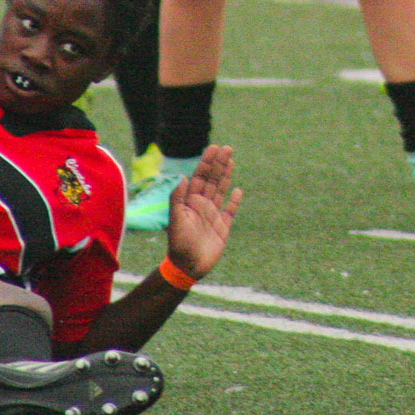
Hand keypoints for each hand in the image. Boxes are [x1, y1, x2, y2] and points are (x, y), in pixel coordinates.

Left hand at [165, 145, 242, 279]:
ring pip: (221, 191)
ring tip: (231, 160)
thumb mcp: (175, 220)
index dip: (207, 162)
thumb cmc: (179, 245)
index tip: (214, 148)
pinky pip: (230, 211)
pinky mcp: (223, 227)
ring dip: (226, 176)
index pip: (200, 177)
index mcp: (190, 202)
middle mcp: (202, 205)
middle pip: (212, 180)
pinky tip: (238, 190)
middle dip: (219, 164)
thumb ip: (177, 199)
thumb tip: (182, 177)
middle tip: (227, 147)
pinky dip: (234, 201)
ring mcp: (213, 215)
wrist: (188, 267)